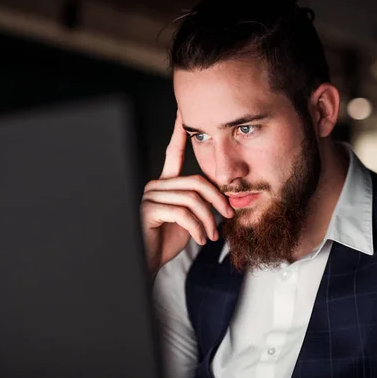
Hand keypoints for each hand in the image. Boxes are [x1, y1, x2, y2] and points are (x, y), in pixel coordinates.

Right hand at [140, 111, 233, 275]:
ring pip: (192, 199)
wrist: (149, 262)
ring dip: (208, 220)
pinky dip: (196, 228)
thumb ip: (200, 205)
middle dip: (217, 200)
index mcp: (165, 184)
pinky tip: (200, 240)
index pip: (172, 153)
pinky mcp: (149, 210)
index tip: (182, 114)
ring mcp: (151, 196)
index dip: (177, 134)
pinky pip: (182, 213)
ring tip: (212, 236)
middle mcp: (156, 185)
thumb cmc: (167, 242)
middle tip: (227, 216)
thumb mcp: (190, 221)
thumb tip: (223, 201)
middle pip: (196, 181)